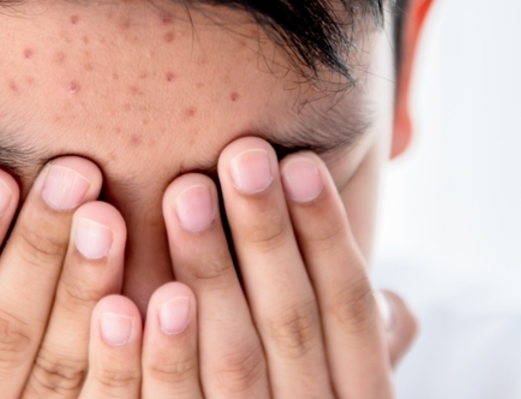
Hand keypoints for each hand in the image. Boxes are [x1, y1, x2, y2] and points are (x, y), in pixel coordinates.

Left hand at [85, 137, 417, 397]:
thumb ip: (355, 360)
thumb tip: (398, 306)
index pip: (352, 314)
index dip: (327, 237)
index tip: (298, 162)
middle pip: (290, 327)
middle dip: (266, 236)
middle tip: (237, 155)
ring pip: (230, 365)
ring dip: (208, 275)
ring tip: (183, 194)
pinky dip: (146, 362)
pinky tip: (122, 301)